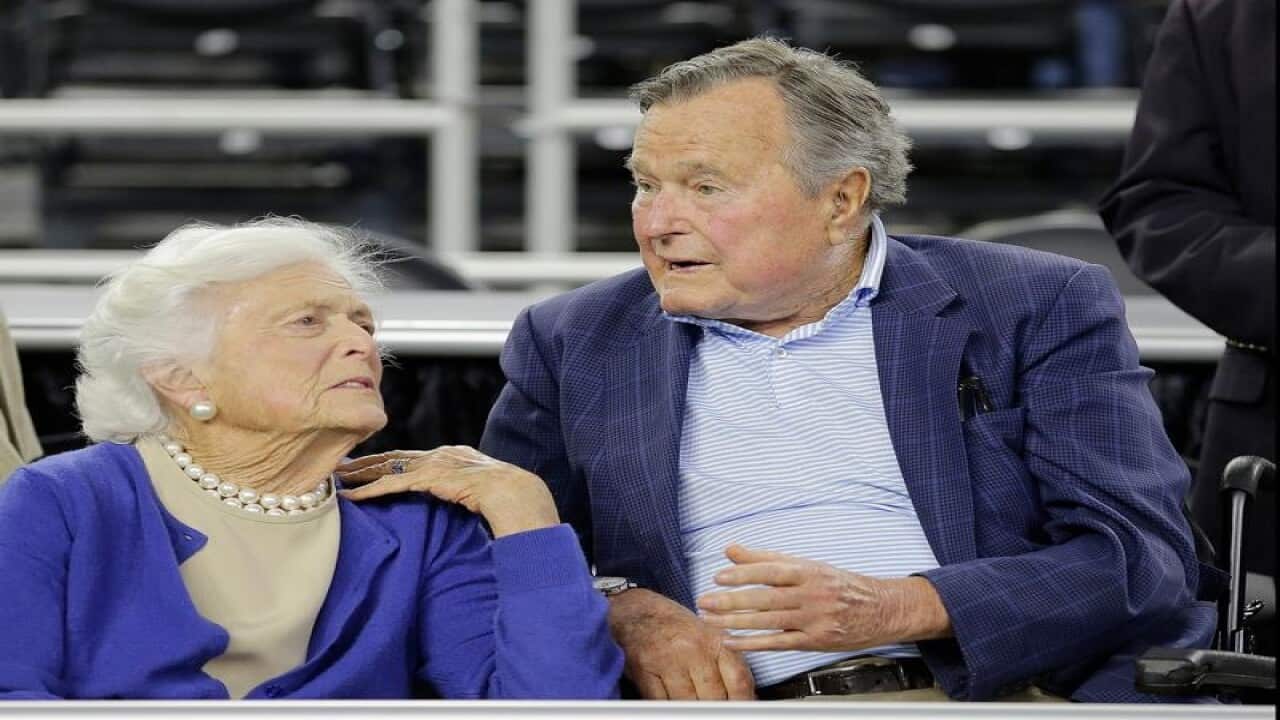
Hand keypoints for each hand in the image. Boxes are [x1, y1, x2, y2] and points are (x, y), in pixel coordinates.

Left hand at [337, 446, 558, 537]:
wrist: (517, 494)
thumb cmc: (507, 498)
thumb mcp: (480, 491)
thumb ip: (463, 492)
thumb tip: (460, 504)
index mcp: (452, 456)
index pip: (411, 457)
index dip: (386, 460)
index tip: (365, 464)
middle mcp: (440, 454)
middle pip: (392, 456)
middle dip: (363, 462)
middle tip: (338, 466)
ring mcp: (434, 464)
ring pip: (386, 467)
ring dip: (359, 474)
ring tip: (334, 479)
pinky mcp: (430, 478)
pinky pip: (392, 484)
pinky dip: (369, 491)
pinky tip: (351, 496)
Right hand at [609, 589, 754, 699]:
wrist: (637, 610)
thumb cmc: (676, 626)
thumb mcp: (708, 636)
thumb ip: (728, 665)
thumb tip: (747, 698)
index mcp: (714, 640)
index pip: (738, 680)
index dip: (743, 702)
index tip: (742, 711)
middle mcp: (693, 649)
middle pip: (715, 697)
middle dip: (716, 708)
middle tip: (715, 708)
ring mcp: (667, 660)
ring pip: (689, 704)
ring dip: (692, 708)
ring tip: (693, 701)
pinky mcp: (644, 670)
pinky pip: (662, 703)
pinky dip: (669, 707)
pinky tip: (673, 700)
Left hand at [697, 545, 950, 651]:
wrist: (882, 609)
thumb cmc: (839, 585)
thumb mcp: (807, 565)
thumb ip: (766, 558)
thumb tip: (730, 549)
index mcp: (809, 571)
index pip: (772, 571)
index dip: (745, 573)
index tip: (720, 576)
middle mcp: (812, 594)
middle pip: (767, 598)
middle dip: (732, 601)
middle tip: (705, 601)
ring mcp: (814, 619)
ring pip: (770, 622)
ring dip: (736, 624)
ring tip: (711, 621)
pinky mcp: (816, 640)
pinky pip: (780, 643)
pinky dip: (754, 644)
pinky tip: (733, 642)